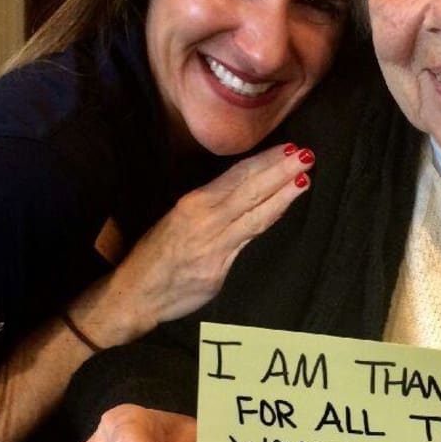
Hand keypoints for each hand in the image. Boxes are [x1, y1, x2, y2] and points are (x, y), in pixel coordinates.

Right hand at [77, 142, 314, 343]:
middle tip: (306, 154)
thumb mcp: (179, 218)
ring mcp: (212, 243)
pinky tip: (285, 207)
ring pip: (254, 212)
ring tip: (304, 176)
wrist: (134, 293)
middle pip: (249, 188)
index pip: (237, 174)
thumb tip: (247, 189)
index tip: (288, 147)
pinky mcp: (218, 268)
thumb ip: (213, 206)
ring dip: (283, 192)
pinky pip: (249, 238)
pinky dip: (270, 218)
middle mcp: (204, 218)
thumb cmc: (158, 253)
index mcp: (193, 202)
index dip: (265, 160)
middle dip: (280, 170)